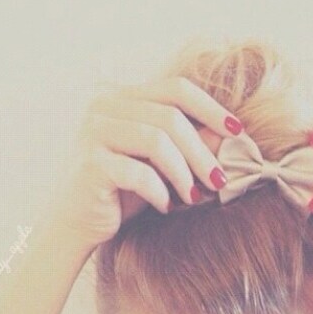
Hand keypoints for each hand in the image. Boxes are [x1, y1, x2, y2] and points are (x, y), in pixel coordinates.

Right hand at [48, 77, 243, 251]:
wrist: (74, 225)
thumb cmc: (123, 189)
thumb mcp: (163, 162)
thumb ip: (191, 141)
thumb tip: (232, 133)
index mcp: (120, 95)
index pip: (175, 89)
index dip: (211, 108)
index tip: (238, 131)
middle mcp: (103, 105)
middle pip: (170, 116)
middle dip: (202, 150)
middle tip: (219, 179)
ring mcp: (92, 131)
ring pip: (157, 141)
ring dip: (184, 172)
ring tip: (193, 197)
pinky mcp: (90, 163)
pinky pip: (139, 172)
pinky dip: (159, 191)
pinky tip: (165, 205)